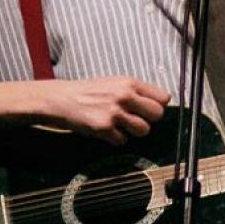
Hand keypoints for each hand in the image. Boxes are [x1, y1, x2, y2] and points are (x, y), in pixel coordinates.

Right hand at [41, 76, 171, 145]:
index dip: (158, 106)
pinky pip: (122, 140)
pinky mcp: (104, 127)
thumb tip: (158, 104)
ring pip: (143, 130)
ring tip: (121, 125)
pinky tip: (106, 130)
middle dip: (149, 120)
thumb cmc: (88, 91)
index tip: (149, 109)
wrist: (61, 98)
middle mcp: (125, 96)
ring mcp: (115, 112)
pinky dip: (115, 139)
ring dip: (133, 131)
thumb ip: (135, 91)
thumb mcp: (114, 82)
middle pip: (157, 115)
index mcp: (130, 82)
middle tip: (136, 119)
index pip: (163, 97)